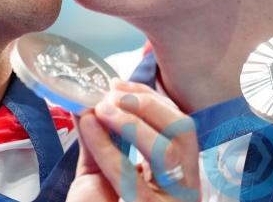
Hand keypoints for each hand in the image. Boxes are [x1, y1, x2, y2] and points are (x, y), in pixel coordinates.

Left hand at [66, 80, 200, 201]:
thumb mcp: (101, 174)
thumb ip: (98, 140)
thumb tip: (88, 101)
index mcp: (176, 175)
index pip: (179, 126)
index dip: (151, 99)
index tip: (118, 84)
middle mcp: (182, 189)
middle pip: (183, 133)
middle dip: (148, 105)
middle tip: (113, 95)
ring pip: (168, 151)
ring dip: (132, 120)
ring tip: (101, 107)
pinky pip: (131, 177)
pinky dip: (107, 146)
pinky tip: (89, 125)